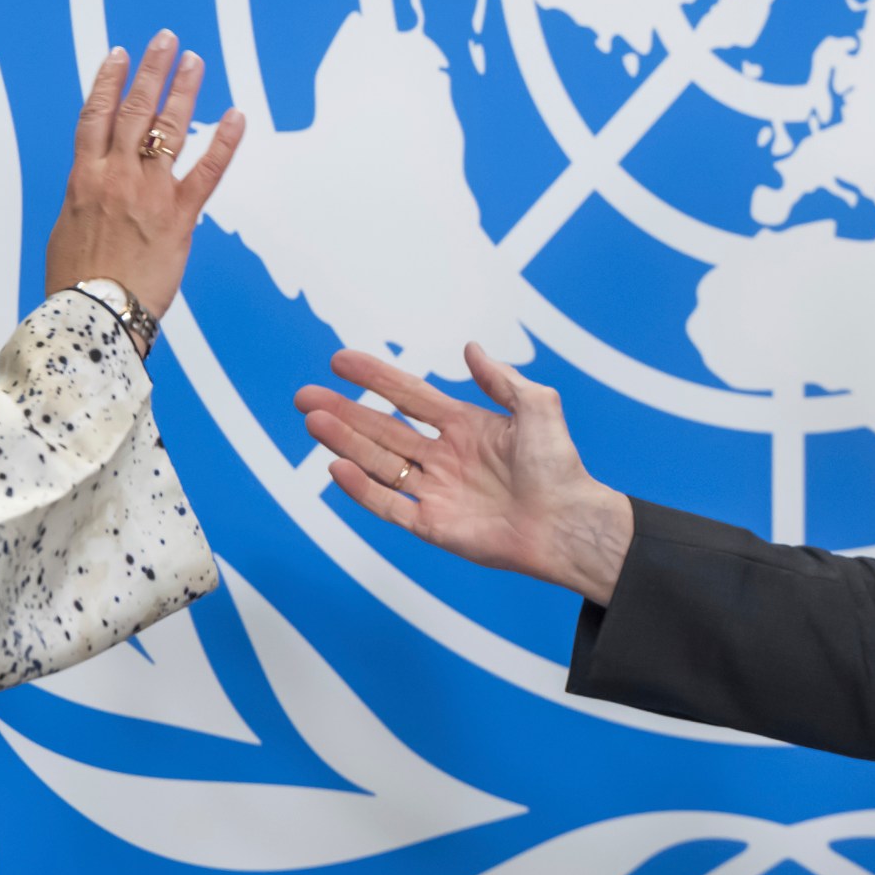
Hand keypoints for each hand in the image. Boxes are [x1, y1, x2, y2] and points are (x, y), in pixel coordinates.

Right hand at [42, 30, 246, 315]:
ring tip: (194, 61)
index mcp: (83, 179)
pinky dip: (223, 141)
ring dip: (183, 90)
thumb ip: (84, 202)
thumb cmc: (76, 283)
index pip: (95, 116)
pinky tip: (235, 116)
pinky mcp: (179, 217)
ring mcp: (149, 193)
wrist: (94, 314)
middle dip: (151, 71)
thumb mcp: (67, 231)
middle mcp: (115, 176)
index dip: (108, 82)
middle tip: (165, 41)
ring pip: (168, 129)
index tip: (119, 56)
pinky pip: (207, 171)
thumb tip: (89, 191)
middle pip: (134, 110)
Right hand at [296, 344, 634, 602]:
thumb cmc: (560, 466)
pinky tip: (336, 468)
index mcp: (464, 427)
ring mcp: (435, 492)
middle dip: (343, 411)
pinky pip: (389, 506)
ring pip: (378, 463)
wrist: (569, 522)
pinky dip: (361, 490)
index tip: (340, 360)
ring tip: (313, 421)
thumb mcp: (537, 406)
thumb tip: (470, 348)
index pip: (408, 395)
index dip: (375, 377)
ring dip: (344, 442)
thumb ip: (500, 378)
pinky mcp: (433, 525)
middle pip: (382, 429)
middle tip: (305, 396)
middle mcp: (443, 458)